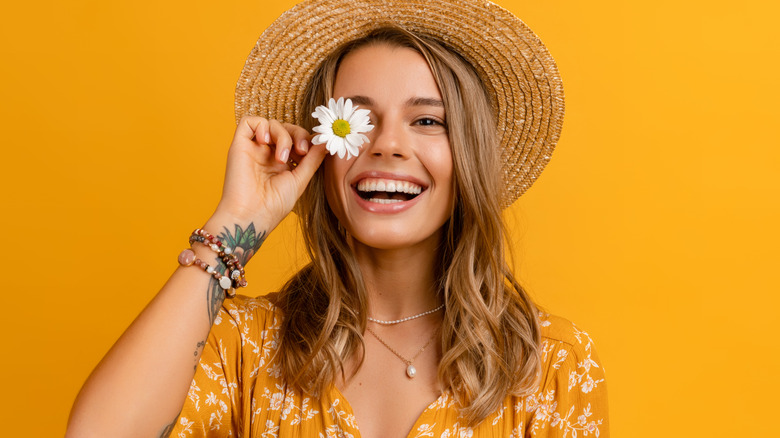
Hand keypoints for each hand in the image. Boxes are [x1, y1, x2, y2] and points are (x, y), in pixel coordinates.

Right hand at [211, 116, 327, 232]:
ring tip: (281, 158)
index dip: (307, 140)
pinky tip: (265, 142)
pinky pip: (249, 121)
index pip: (297, 139)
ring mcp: (254, 149)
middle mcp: (267, 154)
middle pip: (286, 128)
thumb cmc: (274, 204)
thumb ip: (313, 159)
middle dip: (298, 135)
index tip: (314, 150)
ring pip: (271, 124)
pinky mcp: (239, 145)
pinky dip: (261, 126)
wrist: (251, 215)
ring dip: (282, 136)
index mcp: (282, 163)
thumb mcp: (300, 179)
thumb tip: (326, 142)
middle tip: (302, 150)